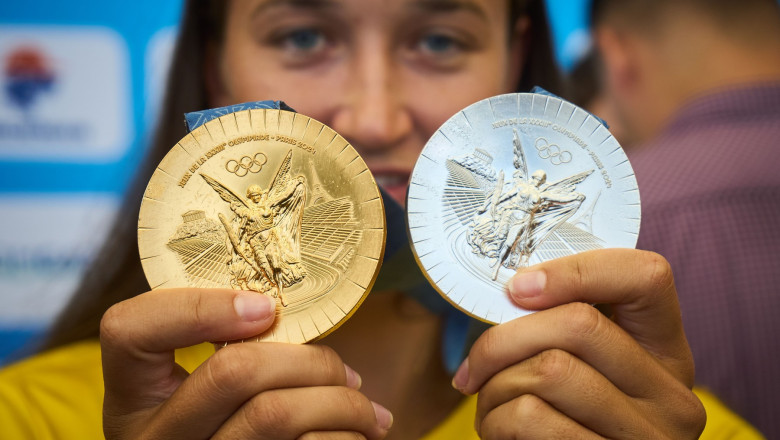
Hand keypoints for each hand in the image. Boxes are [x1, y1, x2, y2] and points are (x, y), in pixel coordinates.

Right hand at [100, 288, 391, 438]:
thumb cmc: (241, 428)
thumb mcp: (208, 396)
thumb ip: (232, 351)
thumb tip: (293, 310)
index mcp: (135, 400)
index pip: (127, 329)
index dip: (197, 307)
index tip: (265, 308)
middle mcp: (153, 438)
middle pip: (231, 371)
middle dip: (308, 359)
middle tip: (343, 372)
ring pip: (273, 413)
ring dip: (339, 401)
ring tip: (361, 405)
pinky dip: (344, 436)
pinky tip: (354, 436)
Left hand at [452, 249, 704, 438]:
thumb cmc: (560, 422)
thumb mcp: (583, 371)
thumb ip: (564, 329)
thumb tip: (516, 288)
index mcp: (666, 353)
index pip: (645, 277)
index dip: (575, 271)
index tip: (517, 288)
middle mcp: (672, 396)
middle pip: (580, 323)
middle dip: (505, 339)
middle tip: (477, 365)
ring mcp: (648, 436)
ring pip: (550, 369)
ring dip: (496, 384)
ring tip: (488, 401)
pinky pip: (533, 416)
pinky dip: (495, 419)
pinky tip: (497, 430)